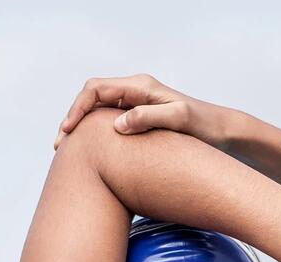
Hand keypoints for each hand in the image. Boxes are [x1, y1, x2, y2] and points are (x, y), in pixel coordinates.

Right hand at [55, 74, 236, 149]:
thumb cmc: (203, 125)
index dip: (77, 109)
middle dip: (72, 119)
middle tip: (59, 146)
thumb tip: (118, 124)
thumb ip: (148, 117)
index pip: (95, 89)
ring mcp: (136, 104)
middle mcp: (135, 91)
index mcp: (140, 86)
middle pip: (91, 99)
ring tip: (68, 153)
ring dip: (81, 129)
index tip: (68, 131)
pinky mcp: (139, 118)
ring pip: (97, 111)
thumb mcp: (178, 119)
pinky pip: (108, 122)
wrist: (221, 132)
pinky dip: (94, 135)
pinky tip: (90, 155)